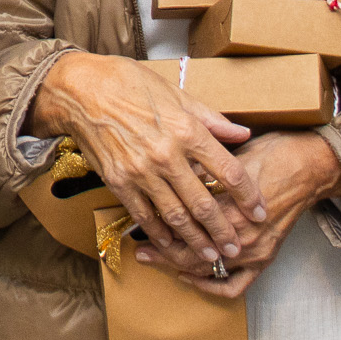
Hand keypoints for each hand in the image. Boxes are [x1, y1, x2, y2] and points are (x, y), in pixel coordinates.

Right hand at [32, 52, 264, 273]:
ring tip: (212, 256)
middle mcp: (166, 155)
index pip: (229, 171)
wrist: (80, 89)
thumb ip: (211, 119)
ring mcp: (141, 172)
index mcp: (185, 130)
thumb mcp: (175, 93)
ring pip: (176, 216)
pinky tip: (172, 244)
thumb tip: (242, 133)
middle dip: (224, 230)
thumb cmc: (128, 83)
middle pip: (205, 203)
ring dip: (197, 240)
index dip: (249, 196)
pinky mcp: (118, 181)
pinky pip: (144, 215)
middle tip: (238, 248)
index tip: (260, 211)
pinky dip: (160, 234)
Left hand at [150, 129, 340, 299]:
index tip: (140, 225)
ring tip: (156, 260)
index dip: (159, 229)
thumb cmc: (269, 155)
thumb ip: (200, 175)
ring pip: (207, 271)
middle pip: (192, 255)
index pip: (185, 230)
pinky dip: (211, 286)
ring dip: (179, 267)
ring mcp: (255, 251)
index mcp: (231, 209)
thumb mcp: (227, 158)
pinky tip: (191, 278)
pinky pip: (235, 286)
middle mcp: (243, 236)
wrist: (309, 166)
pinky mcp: (265, 258)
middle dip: (162, 253)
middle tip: (141, 249)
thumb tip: (168, 180)